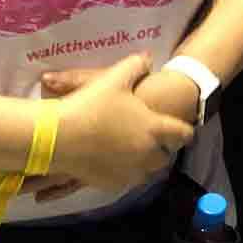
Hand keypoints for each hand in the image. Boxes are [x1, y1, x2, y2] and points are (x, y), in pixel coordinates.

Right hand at [49, 55, 193, 191]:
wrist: (57, 136)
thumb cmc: (91, 105)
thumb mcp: (116, 76)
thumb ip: (136, 64)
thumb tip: (148, 58)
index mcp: (153, 129)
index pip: (182, 134)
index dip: (185, 131)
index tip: (184, 129)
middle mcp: (145, 154)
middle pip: (165, 157)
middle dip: (164, 149)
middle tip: (157, 139)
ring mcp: (127, 171)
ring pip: (146, 172)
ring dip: (146, 162)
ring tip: (138, 151)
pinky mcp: (108, 183)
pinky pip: (125, 180)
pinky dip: (126, 172)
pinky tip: (118, 162)